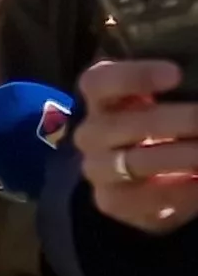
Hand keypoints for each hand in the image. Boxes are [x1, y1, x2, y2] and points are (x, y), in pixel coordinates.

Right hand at [74, 58, 197, 233]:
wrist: (153, 178)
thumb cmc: (166, 126)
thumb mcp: (169, 102)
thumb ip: (183, 92)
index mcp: (102, 98)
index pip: (100, 81)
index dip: (135, 76)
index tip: (176, 74)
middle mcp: (91, 132)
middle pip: (121, 124)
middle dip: (175, 121)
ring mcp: (96, 168)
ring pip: (133, 162)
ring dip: (181, 157)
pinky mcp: (110, 201)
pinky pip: (143, 198)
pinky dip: (180, 191)